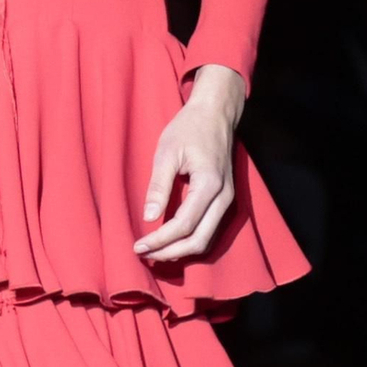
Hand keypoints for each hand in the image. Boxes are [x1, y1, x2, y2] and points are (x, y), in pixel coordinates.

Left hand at [133, 64, 245, 264]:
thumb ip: (159, 186)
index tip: (139, 246)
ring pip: (207, 239)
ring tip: (155, 251)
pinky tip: (171, 241)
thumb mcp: (167, 152)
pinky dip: (191, 240)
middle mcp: (224, 196)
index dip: (160, 240)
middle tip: (145, 254)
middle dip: (170, 252)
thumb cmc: (189, 128)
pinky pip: (210, 229)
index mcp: (210, 184)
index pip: (184, 225)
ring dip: (181, 250)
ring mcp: (228, 199)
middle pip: (199, 240)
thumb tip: (148, 217)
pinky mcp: (225, 199)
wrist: (216, 113)